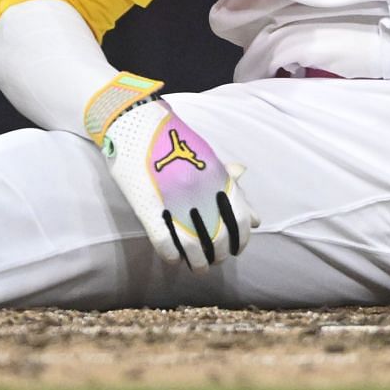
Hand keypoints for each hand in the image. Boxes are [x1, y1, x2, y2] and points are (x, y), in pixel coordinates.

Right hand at [103, 97, 256, 271]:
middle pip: (219, 236)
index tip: (238, 250)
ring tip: (199, 268)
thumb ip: (230, 188)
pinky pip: (164, 242)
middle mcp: (199, 190)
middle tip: (217, 261)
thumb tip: (256, 220)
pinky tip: (174, 260)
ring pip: (194, 246)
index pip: (241, 218)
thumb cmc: (172, 141)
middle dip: (221, 254)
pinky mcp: (148, 208)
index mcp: (216, 177)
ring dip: (199, 263)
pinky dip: (172, 256)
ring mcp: (174, 200)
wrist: (134, 121)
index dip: (241, 240)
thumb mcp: (207, 158)